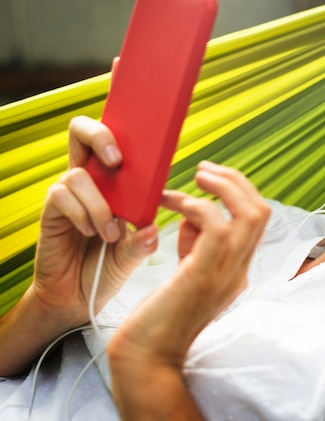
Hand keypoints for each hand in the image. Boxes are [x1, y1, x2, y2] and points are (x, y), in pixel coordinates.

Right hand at [32, 115, 158, 326]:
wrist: (78, 296)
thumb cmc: (107, 268)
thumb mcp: (133, 255)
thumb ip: (141, 242)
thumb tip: (152, 229)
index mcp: (115, 183)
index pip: (115, 142)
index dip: (124, 130)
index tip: (145, 134)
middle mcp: (91, 181)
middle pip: (83, 132)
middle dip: (100, 136)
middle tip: (117, 161)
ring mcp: (69, 194)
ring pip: (78, 174)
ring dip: (99, 205)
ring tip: (110, 233)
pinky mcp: (52, 211)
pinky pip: (62, 197)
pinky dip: (82, 214)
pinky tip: (90, 233)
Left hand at [107, 161, 269, 418]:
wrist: (148, 357)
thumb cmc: (160, 313)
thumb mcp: (187, 270)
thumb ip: (195, 241)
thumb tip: (192, 212)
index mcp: (238, 268)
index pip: (257, 219)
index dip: (237, 190)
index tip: (207, 179)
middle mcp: (240, 270)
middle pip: (262, 211)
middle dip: (235, 180)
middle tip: (205, 170)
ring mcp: (226, 274)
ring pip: (250, 215)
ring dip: (223, 186)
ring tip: (198, 176)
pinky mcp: (203, 277)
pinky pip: (217, 228)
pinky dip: (200, 208)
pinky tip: (178, 207)